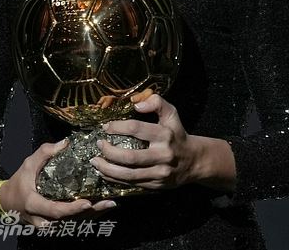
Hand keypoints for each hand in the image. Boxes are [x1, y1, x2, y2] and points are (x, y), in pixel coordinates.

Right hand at [0, 140, 116, 226]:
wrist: (7, 203)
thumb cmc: (19, 182)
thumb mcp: (27, 164)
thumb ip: (44, 153)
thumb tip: (65, 143)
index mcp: (34, 204)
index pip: (55, 210)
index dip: (72, 209)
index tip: (87, 202)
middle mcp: (42, 219)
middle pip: (69, 220)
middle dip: (90, 213)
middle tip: (108, 202)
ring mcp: (48, 226)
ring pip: (73, 224)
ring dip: (92, 215)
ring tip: (109, 204)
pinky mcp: (53, 227)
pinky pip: (72, 224)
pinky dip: (87, 217)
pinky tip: (101, 209)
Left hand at [90, 93, 214, 190]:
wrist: (193, 162)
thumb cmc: (177, 134)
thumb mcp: (171, 114)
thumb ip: (157, 102)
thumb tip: (137, 105)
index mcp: (165, 135)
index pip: (136, 129)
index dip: (117, 127)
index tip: (105, 127)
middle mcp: (163, 155)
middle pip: (130, 157)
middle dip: (109, 152)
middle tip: (98, 145)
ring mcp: (159, 173)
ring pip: (128, 174)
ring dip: (108, 169)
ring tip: (95, 162)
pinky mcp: (156, 186)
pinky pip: (132, 184)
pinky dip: (115, 179)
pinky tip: (105, 173)